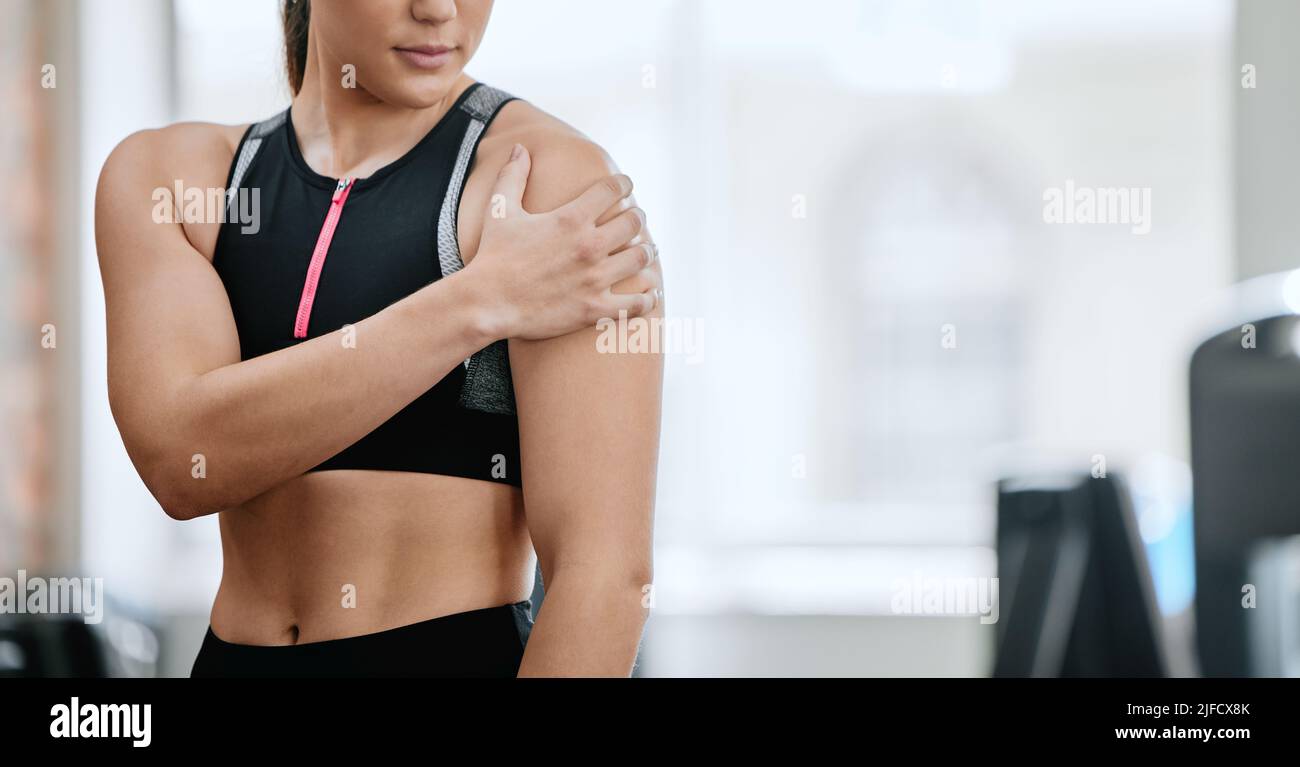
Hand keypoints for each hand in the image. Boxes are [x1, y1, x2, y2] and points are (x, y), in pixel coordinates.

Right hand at [464, 143, 659, 340]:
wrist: (487, 302)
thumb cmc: (493, 255)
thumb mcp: (500, 210)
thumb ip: (514, 175)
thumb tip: (520, 148)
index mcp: (571, 218)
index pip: (612, 190)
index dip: (623, 184)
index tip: (626, 185)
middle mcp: (589, 245)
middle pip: (633, 222)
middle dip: (637, 217)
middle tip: (635, 219)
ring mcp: (595, 279)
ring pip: (641, 258)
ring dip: (647, 252)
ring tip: (647, 251)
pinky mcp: (596, 308)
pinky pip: (637, 303)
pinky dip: (649, 297)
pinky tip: (651, 292)